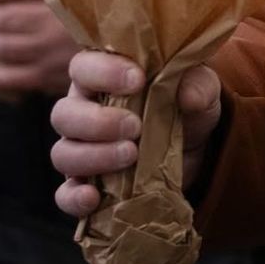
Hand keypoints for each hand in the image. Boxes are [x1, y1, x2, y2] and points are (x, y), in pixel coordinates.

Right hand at [50, 51, 221, 217]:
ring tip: (131, 155)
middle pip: (64, 114)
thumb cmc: (186, 106)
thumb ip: (198, 84)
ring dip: (93, 156)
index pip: (83, 66)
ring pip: (63, 153)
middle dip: (97, 121)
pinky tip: (93, 197)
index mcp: (102, 77)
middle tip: (135, 127)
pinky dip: (74, 197)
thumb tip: (189, 94)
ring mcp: (80, 149)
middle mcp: (83, 111)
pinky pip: (65, 194)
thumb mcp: (201, 89)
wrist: (195, 149)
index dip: (103, 72)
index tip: (138, 80)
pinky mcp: (86, 184)